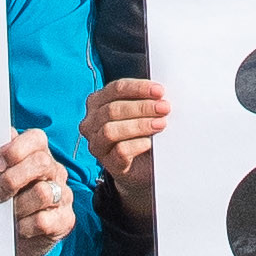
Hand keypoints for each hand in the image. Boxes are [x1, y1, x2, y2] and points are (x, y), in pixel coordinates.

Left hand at [0, 129, 74, 255]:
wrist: (17, 240)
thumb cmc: (7, 202)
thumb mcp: (1, 179)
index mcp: (40, 155)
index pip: (37, 138)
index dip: (15, 149)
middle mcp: (56, 172)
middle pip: (41, 163)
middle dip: (13, 178)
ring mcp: (64, 195)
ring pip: (43, 192)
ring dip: (18, 205)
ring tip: (7, 213)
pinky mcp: (65, 220)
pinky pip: (44, 220)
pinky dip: (26, 225)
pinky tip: (19, 227)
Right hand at [86, 75, 169, 212]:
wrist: (141, 166)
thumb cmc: (141, 131)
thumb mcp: (141, 112)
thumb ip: (147, 100)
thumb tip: (161, 95)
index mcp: (98, 102)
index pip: (115, 89)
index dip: (138, 88)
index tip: (159, 91)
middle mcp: (91, 122)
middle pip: (112, 109)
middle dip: (141, 107)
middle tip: (164, 108)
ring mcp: (97, 143)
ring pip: (111, 130)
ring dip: (139, 125)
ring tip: (161, 124)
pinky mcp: (107, 162)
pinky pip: (119, 151)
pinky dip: (137, 144)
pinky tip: (151, 142)